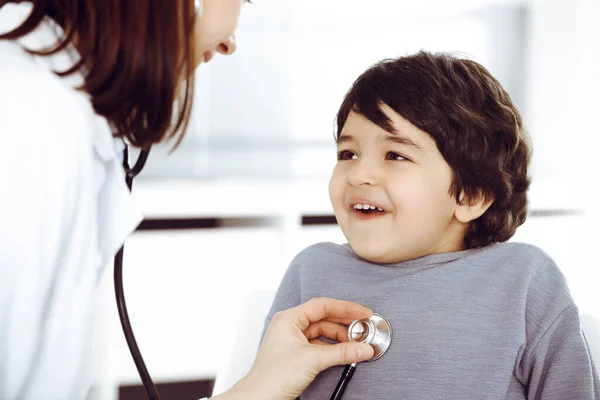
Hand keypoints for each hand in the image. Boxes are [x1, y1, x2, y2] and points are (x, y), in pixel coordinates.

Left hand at [213, 297, 374, 399]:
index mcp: (289, 318)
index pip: (322, 306)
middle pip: (323, 317)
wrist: (259, 398)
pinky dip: (332, 347)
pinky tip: (344, 352)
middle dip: (344, 324)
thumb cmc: (273, 376)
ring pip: (322, 332)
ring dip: (339, 337)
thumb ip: (342, 352)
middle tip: (364, 328)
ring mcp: (292, 338)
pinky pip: (318, 344)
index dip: (345, 308)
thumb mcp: (313, 360)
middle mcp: (290, 325)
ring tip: (356, 343)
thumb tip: (363, 348)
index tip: (363, 313)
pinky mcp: (296, 352)